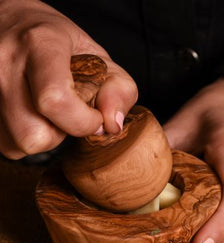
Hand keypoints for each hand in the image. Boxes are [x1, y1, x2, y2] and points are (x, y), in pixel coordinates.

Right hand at [0, 0, 136, 158]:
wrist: (7, 22)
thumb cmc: (58, 43)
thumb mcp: (99, 57)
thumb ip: (119, 90)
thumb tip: (112, 125)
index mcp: (40, 44)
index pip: (54, 100)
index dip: (82, 122)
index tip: (94, 117)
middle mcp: (4, 63)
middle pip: (34, 134)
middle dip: (61, 132)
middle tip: (67, 110)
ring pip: (20, 143)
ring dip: (43, 135)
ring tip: (45, 109)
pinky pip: (8, 145)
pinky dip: (25, 137)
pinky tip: (30, 113)